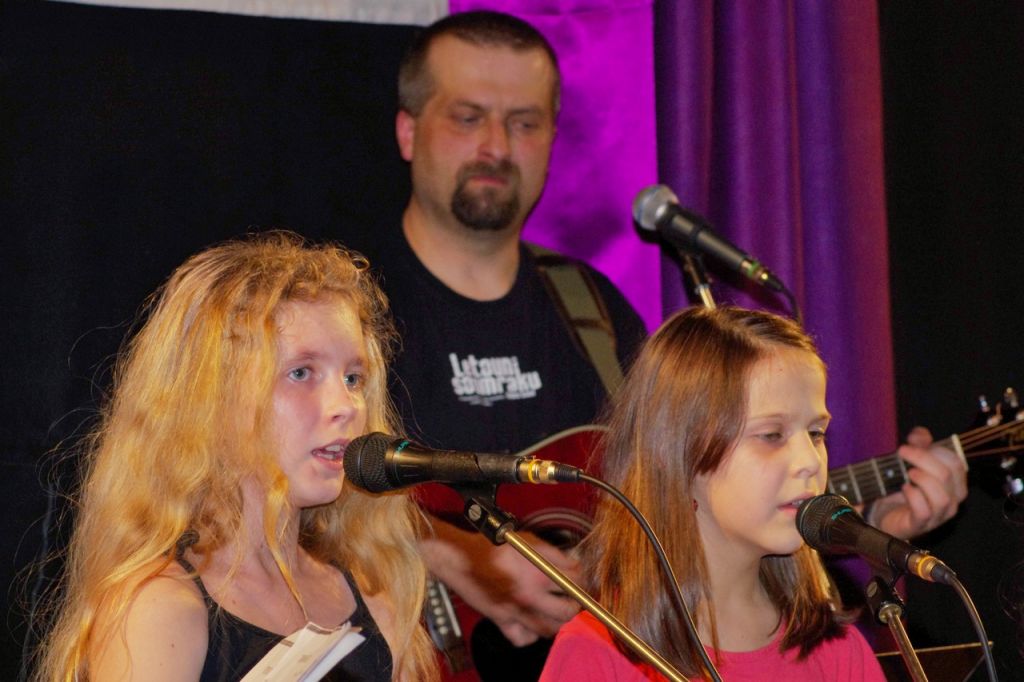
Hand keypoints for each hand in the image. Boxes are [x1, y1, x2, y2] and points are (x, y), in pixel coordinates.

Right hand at [419, 518, 580, 646]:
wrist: (461, 558)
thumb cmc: (491, 546)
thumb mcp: (527, 541)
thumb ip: (553, 553)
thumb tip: (573, 563)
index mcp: (538, 572)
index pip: (574, 581)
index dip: (582, 579)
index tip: (581, 579)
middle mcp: (529, 596)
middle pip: (567, 612)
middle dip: (575, 606)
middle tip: (573, 599)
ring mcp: (516, 612)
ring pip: (549, 629)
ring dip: (557, 622)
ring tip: (556, 611)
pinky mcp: (502, 621)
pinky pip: (523, 639)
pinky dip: (531, 635)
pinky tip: (532, 622)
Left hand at [871, 426, 967, 538]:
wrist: (887, 513)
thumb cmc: (906, 486)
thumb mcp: (912, 461)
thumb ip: (919, 444)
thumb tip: (919, 435)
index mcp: (954, 484)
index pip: (956, 463)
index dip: (936, 449)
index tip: (913, 443)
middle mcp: (951, 501)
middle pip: (947, 475)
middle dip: (923, 459)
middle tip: (902, 452)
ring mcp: (937, 516)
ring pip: (942, 498)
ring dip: (923, 480)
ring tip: (908, 473)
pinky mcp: (920, 525)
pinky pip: (924, 512)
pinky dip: (913, 497)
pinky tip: (905, 488)